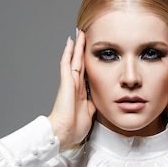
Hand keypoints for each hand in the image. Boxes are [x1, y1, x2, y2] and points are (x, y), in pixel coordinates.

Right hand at [48, 30, 95, 150]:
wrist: (64, 133)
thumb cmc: (75, 128)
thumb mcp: (91, 113)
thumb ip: (95, 103)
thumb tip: (103, 97)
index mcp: (81, 93)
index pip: (87, 74)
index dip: (91, 63)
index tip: (94, 54)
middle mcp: (75, 86)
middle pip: (80, 63)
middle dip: (83, 51)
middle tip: (86, 37)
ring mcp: (70, 83)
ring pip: (74, 60)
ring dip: (77, 47)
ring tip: (80, 33)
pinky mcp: (65, 82)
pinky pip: (66, 63)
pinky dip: (68, 52)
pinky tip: (71, 41)